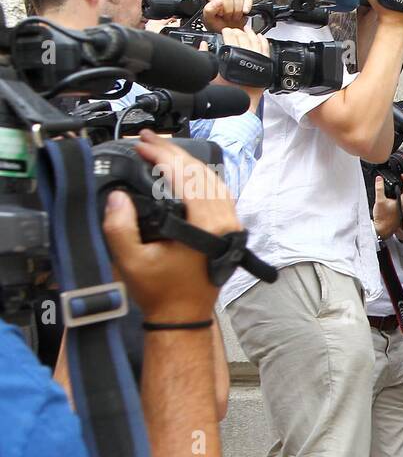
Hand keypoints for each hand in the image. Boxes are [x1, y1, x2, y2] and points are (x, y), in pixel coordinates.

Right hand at [102, 131, 240, 322]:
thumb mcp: (131, 261)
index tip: (140, 145)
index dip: (161, 156)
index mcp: (207, 226)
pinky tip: (185, 171)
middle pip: (201, 173)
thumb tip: (118, 196)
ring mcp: (230, 226)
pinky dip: (201, 177)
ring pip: (213, 180)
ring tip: (163, 148)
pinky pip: (219, 193)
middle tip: (148, 139)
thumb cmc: (162, 293)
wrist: (183, 317)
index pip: (186, 177)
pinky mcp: (227, 230)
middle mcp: (224, 222)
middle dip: (173, 152)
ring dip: (188, 161)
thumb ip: (120, 227)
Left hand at [200, 0, 252, 31]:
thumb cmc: (217, 24)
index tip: (221, 14)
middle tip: (228, 17)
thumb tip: (218, 1)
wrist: (228, 29)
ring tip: (234, 16)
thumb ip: (209, 9)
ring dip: (238, 10)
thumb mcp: (209, 20)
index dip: (221, 7)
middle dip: (230, 10)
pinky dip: (247, 5)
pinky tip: (244, 12)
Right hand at [211, 27, 270, 110]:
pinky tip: (261, 38)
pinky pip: (266, 50)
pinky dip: (263, 42)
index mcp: (232, 57)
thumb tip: (203, 45)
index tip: (225, 31)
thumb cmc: (227, 92)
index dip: (227, 32)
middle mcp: (247, 57)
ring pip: (256, 41)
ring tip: (247, 30)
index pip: (230, 38)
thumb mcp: (212, 74)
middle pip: (243, 38)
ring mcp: (258, 61)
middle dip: (237, 32)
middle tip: (234, 30)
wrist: (242, 104)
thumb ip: (206, 57)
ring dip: (251, 33)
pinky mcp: (265, 67)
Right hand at [373, 177, 399, 237]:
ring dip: (402, 190)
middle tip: (399, 179)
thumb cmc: (383, 219)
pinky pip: (402, 201)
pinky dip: (399, 196)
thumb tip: (379, 179)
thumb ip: (379, 188)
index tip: (402, 176)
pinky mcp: (399, 211)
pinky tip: (392, 195)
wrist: (382, 230)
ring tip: (395, 186)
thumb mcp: (379, 200)